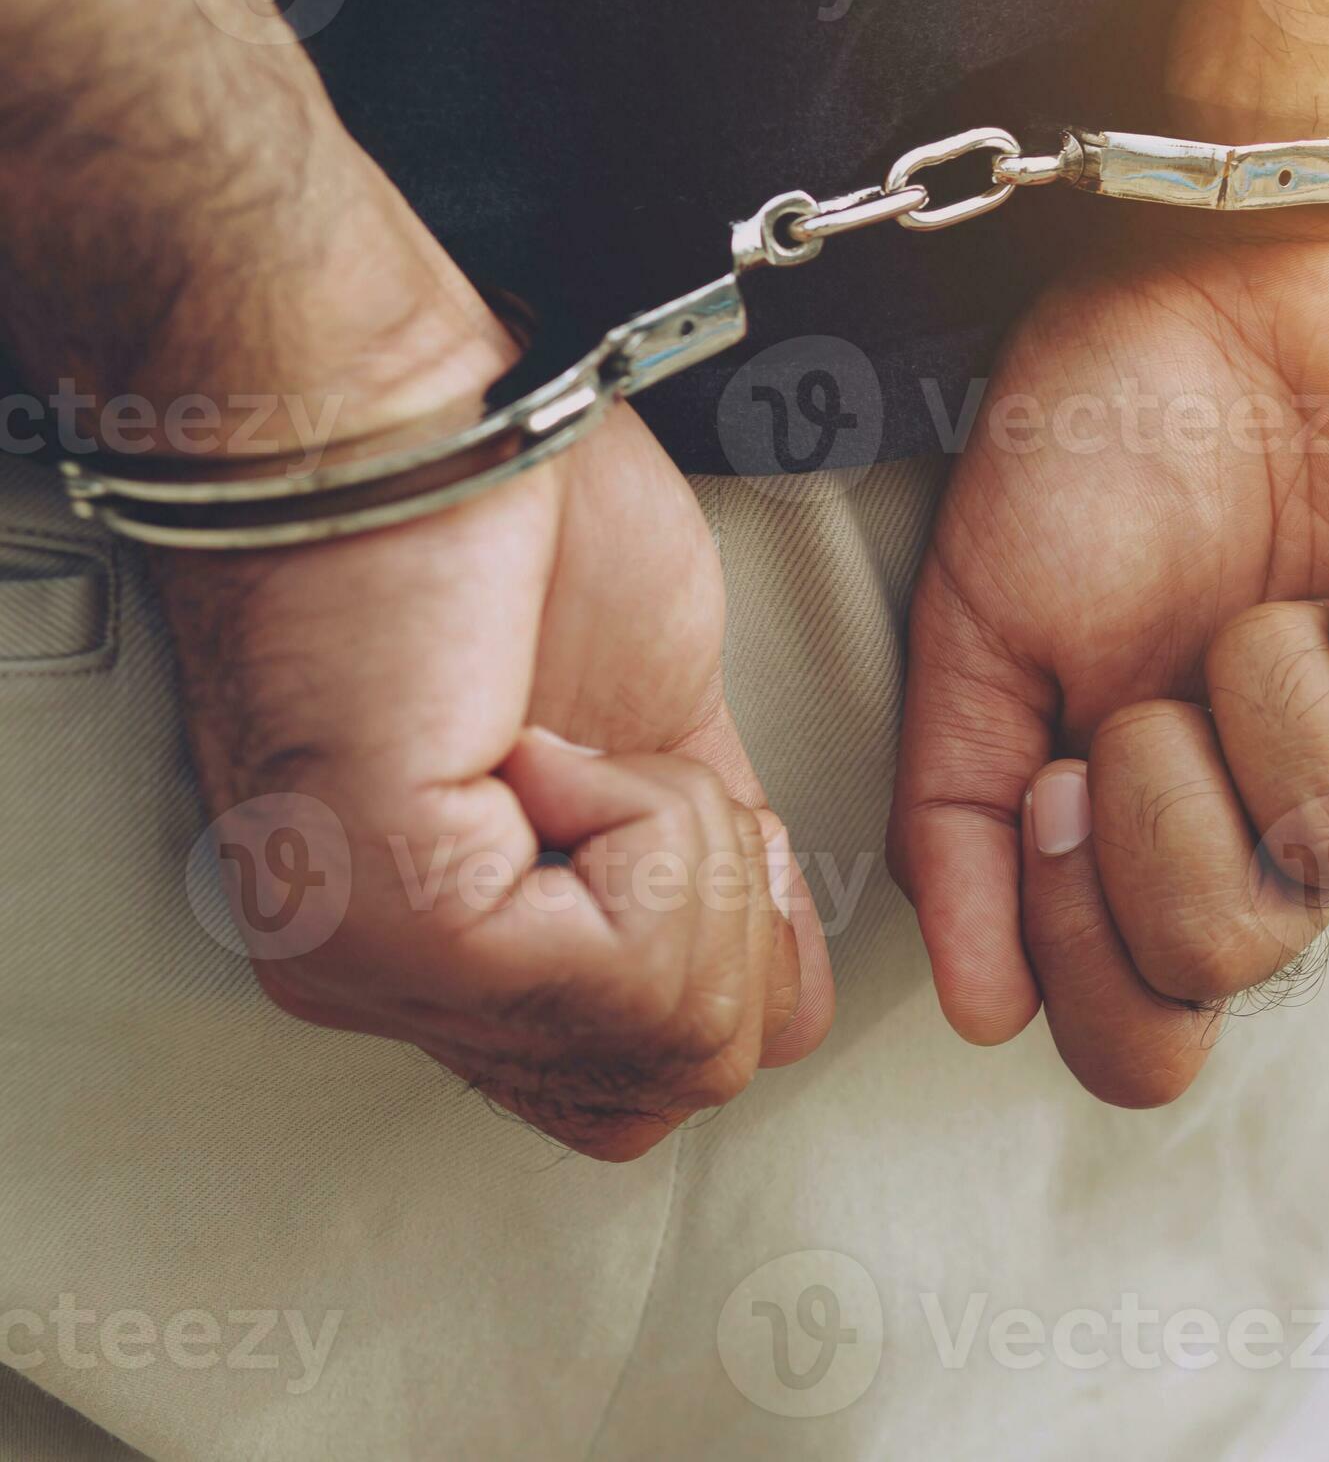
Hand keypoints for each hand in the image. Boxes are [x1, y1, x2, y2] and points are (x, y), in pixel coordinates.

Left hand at [163, 396, 835, 1160]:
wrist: (406, 406)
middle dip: (732, 912)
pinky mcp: (397, 915)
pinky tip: (542, 738)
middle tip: (635, 769)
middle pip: (680, 1081)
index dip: (735, 949)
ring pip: (678, 1035)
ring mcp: (377, 964)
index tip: (673, 793)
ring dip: (693, 853)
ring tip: (581, 743)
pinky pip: (627, 958)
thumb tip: (785, 985)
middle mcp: (385, 983)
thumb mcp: (664, 735)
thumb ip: (709, 879)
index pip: (651, 1088)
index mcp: (445, 951)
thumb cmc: (514, 521)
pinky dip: (646, 819)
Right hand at [891, 207, 1328, 1105]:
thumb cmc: (1112, 433)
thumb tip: (983, 1012)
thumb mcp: (986, 628)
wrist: (1236, 257)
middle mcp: (1302, 822)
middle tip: (1159, 677)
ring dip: (1272, 687)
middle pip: (1232, 951)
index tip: (1059, 785)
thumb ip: (961, 819)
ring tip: (1271, 583)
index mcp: (1170, 833)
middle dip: (1164, 799)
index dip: (1086, 948)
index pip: (1147, 1032)